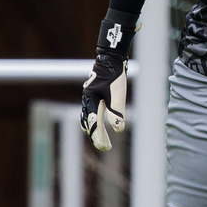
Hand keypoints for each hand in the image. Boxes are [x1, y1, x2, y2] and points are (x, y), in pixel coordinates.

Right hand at [80, 17, 135, 151]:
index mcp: (91, 101)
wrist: (112, 58)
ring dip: (95, 128)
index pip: (94, 124)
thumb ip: (117, 112)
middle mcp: (88, 100)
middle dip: (97, 135)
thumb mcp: (118, 95)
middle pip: (89, 122)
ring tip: (102, 139)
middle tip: (106, 147)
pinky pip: (92, 110)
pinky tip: (102, 121)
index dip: (99, 137)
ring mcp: (90, 96)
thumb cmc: (115, 76)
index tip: (106, 148)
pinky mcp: (96, 93)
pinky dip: (95, 119)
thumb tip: (119, 130)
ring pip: (89, 117)